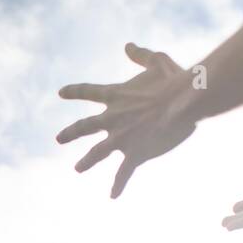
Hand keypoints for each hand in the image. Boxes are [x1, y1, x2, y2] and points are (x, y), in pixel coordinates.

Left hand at [57, 43, 197, 197]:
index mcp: (116, 95)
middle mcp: (112, 118)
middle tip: (58, 139)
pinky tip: (112, 196)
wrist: (183, 101)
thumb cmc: (174, 79)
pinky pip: (123, 174)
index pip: (88, 91)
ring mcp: (121, 138)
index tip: (61, 93)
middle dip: (70, 133)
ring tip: (77, 168)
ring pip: (97, 153)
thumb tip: (128, 45)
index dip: (74, 91)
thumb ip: (140, 55)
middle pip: (84, 126)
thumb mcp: (157, 60)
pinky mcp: (135, 154)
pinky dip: (118, 185)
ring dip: (86, 161)